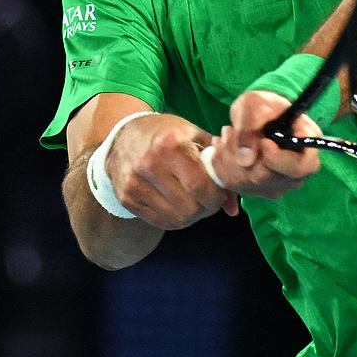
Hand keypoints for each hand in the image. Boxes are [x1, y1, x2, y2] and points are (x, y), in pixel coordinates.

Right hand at [106, 112, 239, 226]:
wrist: (124, 135)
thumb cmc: (167, 134)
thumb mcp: (195, 137)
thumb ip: (218, 167)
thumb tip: (232, 208)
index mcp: (170, 144)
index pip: (200, 185)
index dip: (216, 196)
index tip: (219, 193)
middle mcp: (149, 165)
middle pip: (190, 207)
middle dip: (207, 208)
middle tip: (208, 199)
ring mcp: (135, 184)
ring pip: (177, 218)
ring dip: (192, 216)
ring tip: (194, 201)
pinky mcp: (127, 198)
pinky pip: (161, 222)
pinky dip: (176, 218)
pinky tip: (178, 205)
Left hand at [209, 90, 322, 199]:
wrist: (256, 115)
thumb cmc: (263, 106)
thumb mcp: (255, 104)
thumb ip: (251, 125)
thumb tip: (246, 159)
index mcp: (307, 145)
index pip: (301, 167)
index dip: (278, 159)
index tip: (263, 142)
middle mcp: (296, 171)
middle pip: (267, 178)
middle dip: (241, 154)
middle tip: (231, 130)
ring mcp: (278, 184)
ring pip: (247, 182)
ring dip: (228, 156)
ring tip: (228, 133)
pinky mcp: (258, 189)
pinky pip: (234, 184)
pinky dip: (221, 163)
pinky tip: (224, 146)